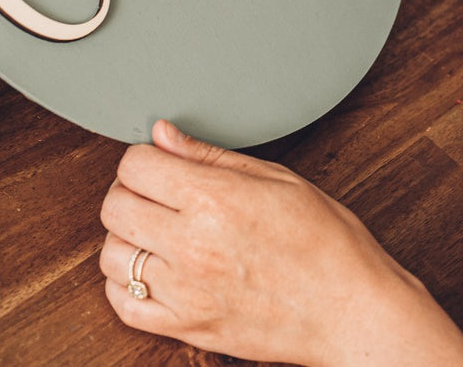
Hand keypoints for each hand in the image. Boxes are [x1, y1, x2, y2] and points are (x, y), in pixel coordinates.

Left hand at [98, 120, 462, 366]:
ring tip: (157, 234)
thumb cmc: (327, 243)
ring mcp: (185, 291)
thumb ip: (210, 156)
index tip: (159, 163)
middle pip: (115, 207)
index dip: (145, 158)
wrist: (350, 310)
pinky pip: (124, 306)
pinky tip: (152, 272)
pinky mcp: (187, 328)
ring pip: (111, 256)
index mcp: (214, 200)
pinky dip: (126, 286)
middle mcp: (192, 245)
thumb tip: (164, 135)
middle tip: (156, 194)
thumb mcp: (278, 179)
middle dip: (130, 192)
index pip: (136, 166)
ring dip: (126, 239)